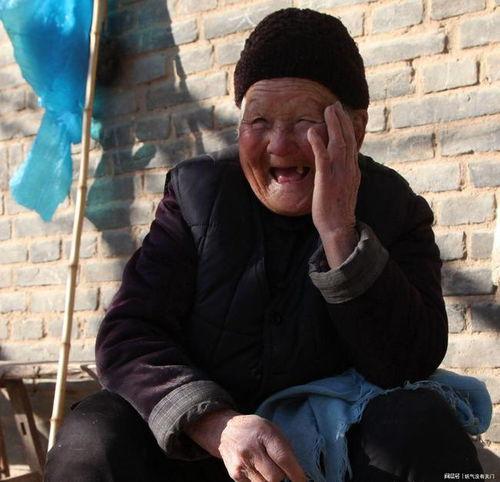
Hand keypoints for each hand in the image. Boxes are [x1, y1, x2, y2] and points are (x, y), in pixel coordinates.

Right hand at [185, 409, 306, 481]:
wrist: (224, 431)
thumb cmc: (254, 430)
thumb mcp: (270, 429)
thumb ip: (283, 448)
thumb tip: (297, 472)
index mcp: (264, 433)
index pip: (283, 458)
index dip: (296, 474)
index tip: (303, 481)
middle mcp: (251, 449)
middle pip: (275, 477)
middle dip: (282, 476)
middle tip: (280, 469)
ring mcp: (241, 464)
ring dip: (271, 481)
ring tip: (268, 469)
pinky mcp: (235, 475)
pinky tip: (258, 471)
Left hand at [307, 101, 359, 267]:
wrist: (338, 227)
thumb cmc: (337, 211)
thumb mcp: (344, 189)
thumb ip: (343, 175)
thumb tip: (340, 167)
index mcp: (353, 171)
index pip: (351, 144)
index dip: (346, 127)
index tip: (341, 115)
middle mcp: (349, 169)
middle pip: (347, 139)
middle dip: (341, 120)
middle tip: (335, 105)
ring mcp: (339, 173)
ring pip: (338, 143)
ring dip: (333, 125)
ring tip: (328, 110)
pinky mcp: (326, 179)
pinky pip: (323, 157)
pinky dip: (318, 142)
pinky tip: (313, 131)